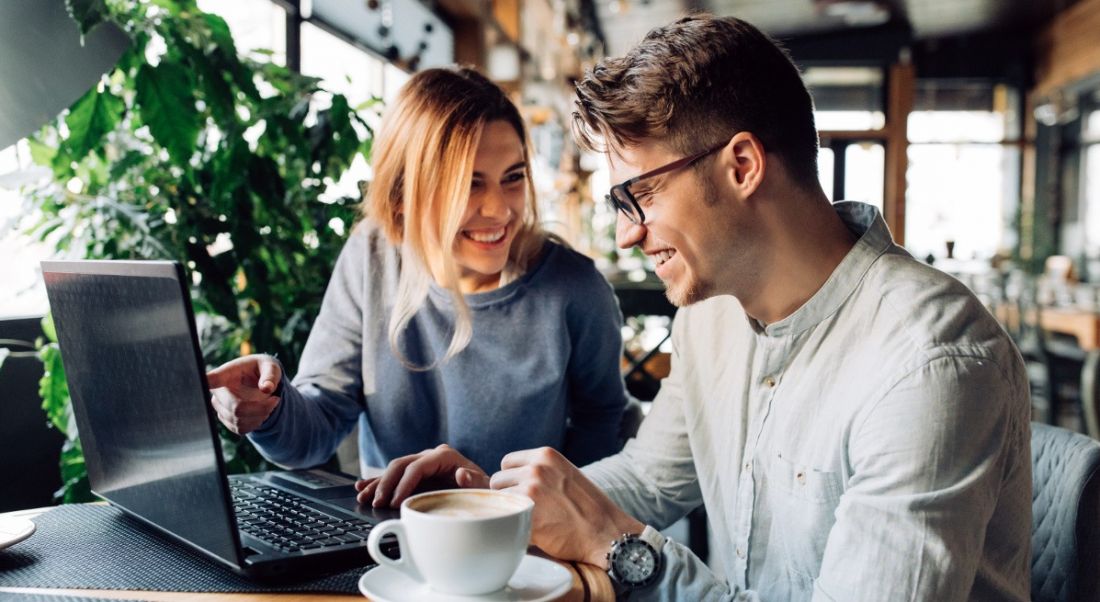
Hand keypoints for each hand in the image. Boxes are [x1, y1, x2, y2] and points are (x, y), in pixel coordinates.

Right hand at [206, 354, 282, 434]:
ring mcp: (219, 407)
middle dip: (261, 407)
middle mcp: (217, 392)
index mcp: (225, 374)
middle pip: (236, 408)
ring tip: (270, 403)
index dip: (204, 383)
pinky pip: (241, 429)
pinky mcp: (226, 419)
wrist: (260, 382)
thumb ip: (270, 374)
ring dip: (261, 415)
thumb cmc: (262, 369)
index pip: (211, 380)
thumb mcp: (270, 366)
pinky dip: (256, 423)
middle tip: (275, 399)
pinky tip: (261, 412)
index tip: (201, 382)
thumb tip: (267, 388)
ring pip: (239, 420)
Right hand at [355, 444, 489, 507]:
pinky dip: (378, 481)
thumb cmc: (484, 489)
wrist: (484, 489)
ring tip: (362, 496)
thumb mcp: (483, 486)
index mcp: (445, 456)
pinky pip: (394, 475)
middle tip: (377, 503)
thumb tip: (461, 474)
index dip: (403, 484)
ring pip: (393, 469)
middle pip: (401, 465)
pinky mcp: (416, 473)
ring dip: (377, 483)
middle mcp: (431, 455)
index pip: (417, 467)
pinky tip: (363, 487)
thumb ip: (474, 481)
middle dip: (386, 484)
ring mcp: (422, 462)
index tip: (395, 502)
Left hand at [490, 447, 642, 567]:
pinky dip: (515, 528)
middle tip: (527, 509)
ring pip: (498, 501)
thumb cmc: (587, 508)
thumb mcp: (565, 473)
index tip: (523, 492)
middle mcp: (536, 469)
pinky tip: (535, 532)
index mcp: (545, 455)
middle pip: (498, 481)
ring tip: (532, 520)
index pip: (507, 462)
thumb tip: (507, 477)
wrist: (606, 533)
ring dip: (509, 512)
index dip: (512, 479)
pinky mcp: (527, 515)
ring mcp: (531, 491)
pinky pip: (506, 521)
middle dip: (508, 495)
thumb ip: (540, 470)